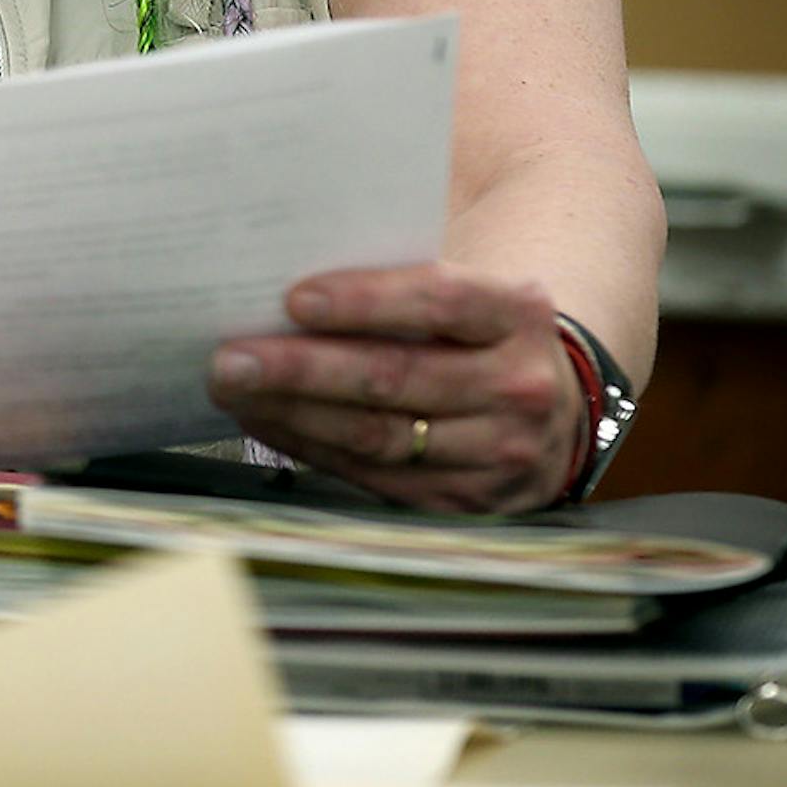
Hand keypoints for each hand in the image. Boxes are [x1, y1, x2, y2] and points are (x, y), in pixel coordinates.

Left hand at [207, 261, 586, 513]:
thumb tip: (286, 291)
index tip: (293, 299)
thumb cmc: (477, 334)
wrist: (553, 412)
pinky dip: (313, 447)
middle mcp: (518, 385)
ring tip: (235, 391)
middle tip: (233, 357)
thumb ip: (401, 286)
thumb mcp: (469, 296)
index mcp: (517, 314)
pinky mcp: (469, 500)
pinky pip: (376, 475)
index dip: (365, 300)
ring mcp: (499, 451)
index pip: (439, 300)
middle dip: (303, 368)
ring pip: (380, 435)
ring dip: (295, 413)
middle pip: (396, 376)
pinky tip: (268, 422)